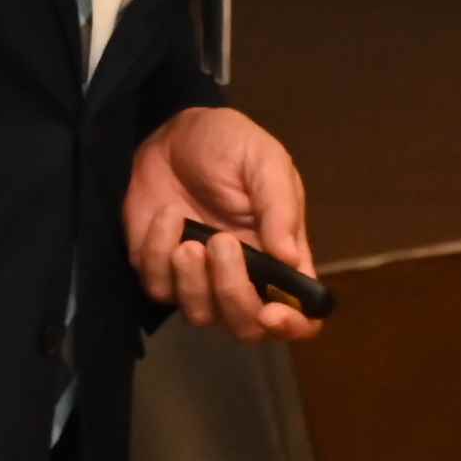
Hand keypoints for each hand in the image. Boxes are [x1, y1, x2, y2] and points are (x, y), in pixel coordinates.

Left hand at [127, 106, 323, 344]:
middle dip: (233, 294)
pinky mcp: (160, 270)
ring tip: (189, 234)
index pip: (301, 315)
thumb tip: (292, 258)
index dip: (293, 326)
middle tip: (221, 242)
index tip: (273, 313)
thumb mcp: (264, 161)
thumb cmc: (230, 145)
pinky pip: (159, 287)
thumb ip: (279, 206)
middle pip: (247, 327)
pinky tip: (167, 215)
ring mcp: (199, 279)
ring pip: (201, 316)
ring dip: (193, 280)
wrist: (174, 133)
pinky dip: (159, 253)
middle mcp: (245, 278)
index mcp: (282, 257)